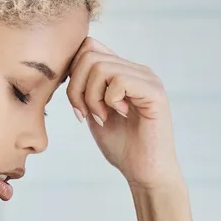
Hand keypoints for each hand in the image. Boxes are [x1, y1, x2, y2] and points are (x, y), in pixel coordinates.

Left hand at [65, 38, 180, 189]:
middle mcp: (137, 70)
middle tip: (85, 114)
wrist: (145, 173)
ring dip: (91, 96)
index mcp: (123, 72)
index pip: (88, 47)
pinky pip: (119, 80)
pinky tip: (120, 116)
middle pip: (89, 53)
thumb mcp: (94, 112)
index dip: (73, 72)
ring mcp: (147, 79)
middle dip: (76, 87)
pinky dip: (109, 100)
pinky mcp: (155, 93)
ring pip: (100, 66)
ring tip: (101, 117)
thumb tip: (65, 67)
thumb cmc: (123, 147)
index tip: (77, 104)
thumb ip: (85, 88)